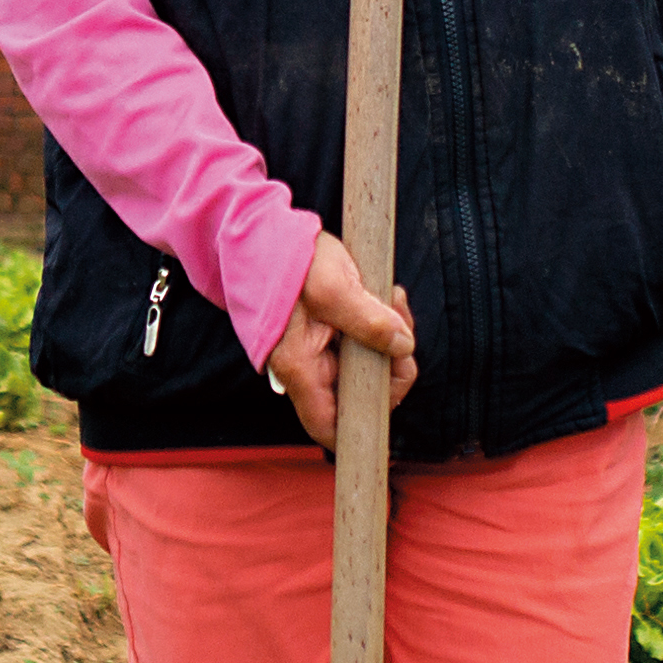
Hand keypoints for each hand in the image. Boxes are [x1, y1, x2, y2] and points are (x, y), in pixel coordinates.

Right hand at [263, 231, 418, 448]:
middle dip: (390, 366)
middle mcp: (306, 366)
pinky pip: (360, 343)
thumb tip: (403, 347)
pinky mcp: (326, 333)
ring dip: (389, 339)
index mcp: (299, 366)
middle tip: (402, 326)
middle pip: (358, 395)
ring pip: (365, 367)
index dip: (360, 432)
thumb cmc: (288, 258)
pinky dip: (379, 325)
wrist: (259, 231)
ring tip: (392, 299)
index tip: (392, 415)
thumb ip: (369, 320)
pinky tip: (383, 296)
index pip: (328, 426)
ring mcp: (316, 351)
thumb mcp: (333, 286)